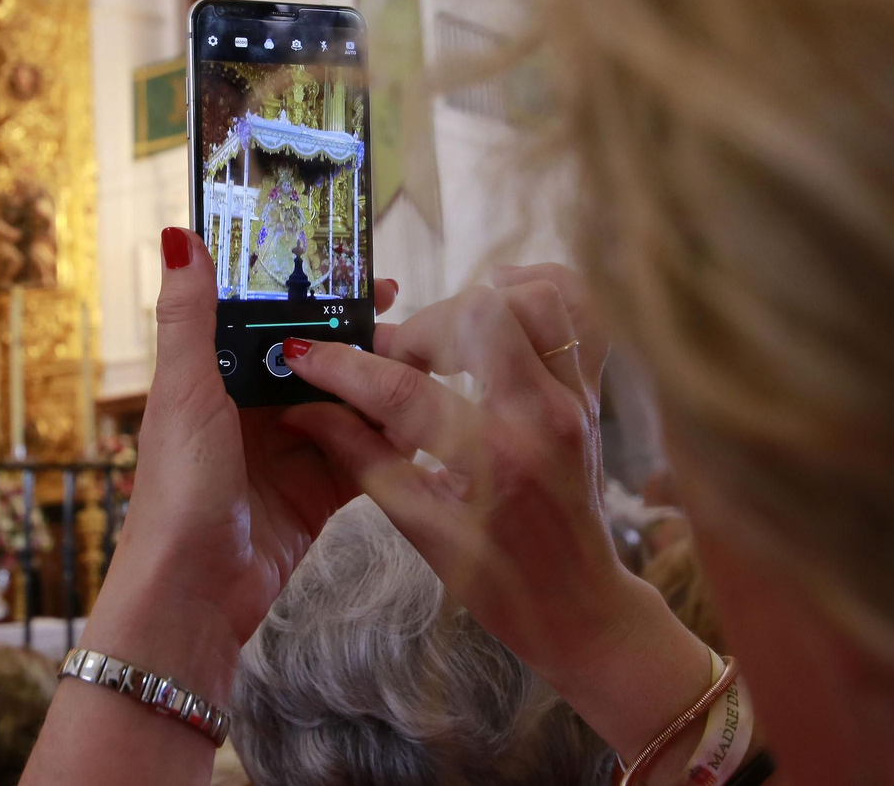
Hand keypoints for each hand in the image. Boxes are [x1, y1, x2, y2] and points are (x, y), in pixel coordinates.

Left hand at [87, 229, 397, 690]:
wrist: (193, 594)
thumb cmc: (176, 490)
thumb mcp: (184, 393)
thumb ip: (189, 317)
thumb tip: (178, 234)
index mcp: (214, 381)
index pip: (272, 322)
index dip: (315, 295)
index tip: (363, 273)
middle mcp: (252, 413)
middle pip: (319, 363)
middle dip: (362, 343)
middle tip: (413, 325)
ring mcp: (288, 454)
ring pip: (347, 407)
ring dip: (381, 391)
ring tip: (427, 370)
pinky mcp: (317, 497)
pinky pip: (362, 459)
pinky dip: (388, 444)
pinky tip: (422, 425)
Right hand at [280, 265, 713, 776]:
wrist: (578, 603)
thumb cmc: (494, 579)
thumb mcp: (416, 526)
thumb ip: (359, 456)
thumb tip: (301, 409)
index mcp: (491, 461)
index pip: (402, 389)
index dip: (342, 366)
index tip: (304, 353)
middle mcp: (540, 417)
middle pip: (477, 314)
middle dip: (419, 327)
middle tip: (393, 358)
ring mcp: (575, 398)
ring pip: (535, 298)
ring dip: (478, 304)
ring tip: (445, 339)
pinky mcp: (591, 391)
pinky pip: (578, 310)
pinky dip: (536, 290)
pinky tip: (498, 305)